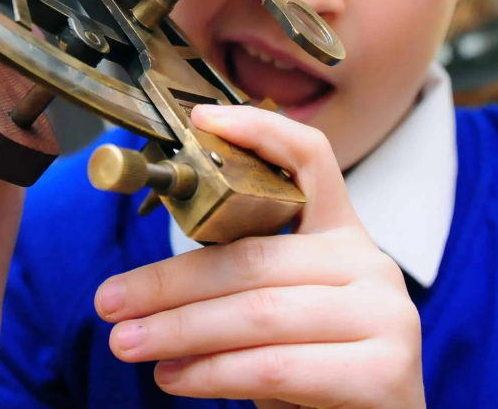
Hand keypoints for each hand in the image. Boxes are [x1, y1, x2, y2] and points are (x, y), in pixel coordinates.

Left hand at [94, 105, 424, 407]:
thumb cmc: (321, 368)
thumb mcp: (282, 308)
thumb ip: (240, 280)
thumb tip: (147, 289)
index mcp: (342, 235)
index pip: (310, 159)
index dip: (259, 129)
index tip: (202, 120)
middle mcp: (369, 263)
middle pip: (252, 253)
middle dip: (168, 282)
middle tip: (112, 301)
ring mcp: (385, 314)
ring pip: (257, 311)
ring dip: (179, 329)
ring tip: (128, 342)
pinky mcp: (384, 372)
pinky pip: (276, 366)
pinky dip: (213, 373)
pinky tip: (175, 377)